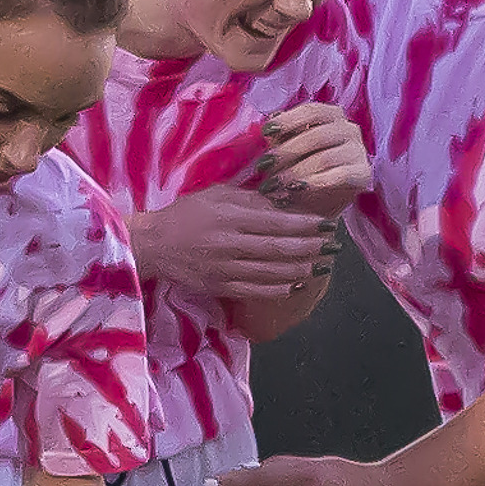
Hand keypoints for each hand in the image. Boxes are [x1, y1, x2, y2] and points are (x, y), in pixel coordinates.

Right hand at [130, 184, 333, 300]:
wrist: (153, 244)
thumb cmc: (187, 213)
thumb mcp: (216, 195)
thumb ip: (250, 200)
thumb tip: (284, 205)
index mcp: (229, 216)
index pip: (276, 222)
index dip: (304, 225)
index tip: (325, 224)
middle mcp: (228, 243)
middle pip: (278, 249)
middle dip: (309, 248)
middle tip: (331, 246)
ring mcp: (224, 269)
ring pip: (270, 272)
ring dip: (299, 269)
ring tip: (319, 265)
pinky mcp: (219, 286)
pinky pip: (255, 290)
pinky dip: (277, 288)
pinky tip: (294, 283)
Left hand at [254, 104, 370, 218]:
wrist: (320, 201)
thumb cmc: (301, 167)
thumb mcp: (287, 150)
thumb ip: (281, 136)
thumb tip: (271, 123)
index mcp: (331, 116)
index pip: (311, 111)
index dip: (288, 120)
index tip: (266, 132)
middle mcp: (348, 129)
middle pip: (316, 136)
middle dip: (286, 152)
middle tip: (263, 166)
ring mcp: (358, 151)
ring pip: (325, 158)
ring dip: (296, 172)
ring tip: (274, 185)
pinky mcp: (363, 174)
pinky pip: (340, 176)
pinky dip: (316, 183)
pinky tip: (297, 189)